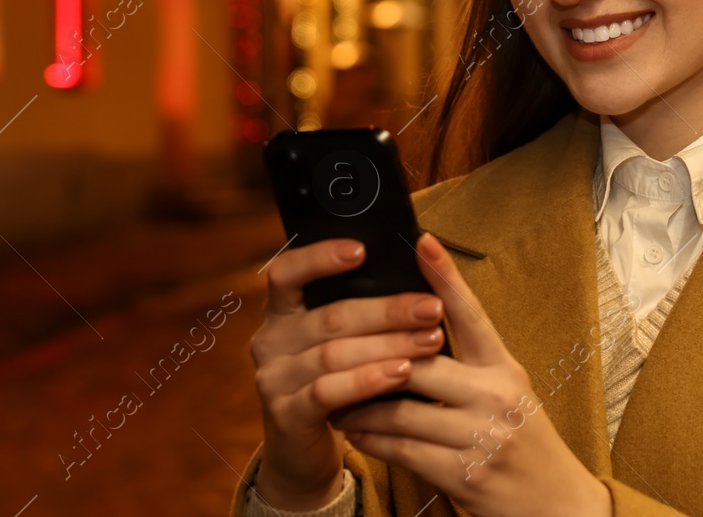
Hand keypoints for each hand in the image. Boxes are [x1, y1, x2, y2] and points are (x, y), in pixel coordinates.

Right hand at [248, 236, 451, 508]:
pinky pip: (328, 392)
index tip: (362, 250)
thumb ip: (356, 309)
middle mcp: (270, 340)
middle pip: (331, 316)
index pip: (287, 272)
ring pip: (334, 354)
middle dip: (388, 311)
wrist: (303, 452)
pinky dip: (367, 381)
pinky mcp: (285, 414)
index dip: (320, 257)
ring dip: (388, 346)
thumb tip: (412, 269)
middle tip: (433, 307)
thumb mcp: (337, 342)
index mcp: (281, 312)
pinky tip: (401, 374)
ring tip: (430, 341)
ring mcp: (273, 378)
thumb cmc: (333, 383)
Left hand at [330, 233, 612, 516]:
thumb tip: (414, 338)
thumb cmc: (522, 447)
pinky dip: (372, 440)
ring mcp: (483, 435)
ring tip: (335, 398)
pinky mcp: (466, 473)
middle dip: (373, 359)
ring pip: (402, 409)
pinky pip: (403, 449)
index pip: (472, 315)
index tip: (423, 241)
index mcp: (506, 369)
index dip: (446, 277)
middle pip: (420, 361)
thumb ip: (469, 370)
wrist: (556, 507)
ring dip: (361, 406)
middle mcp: (497, 395)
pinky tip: (356, 433)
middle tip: (335, 349)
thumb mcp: (507, 397)